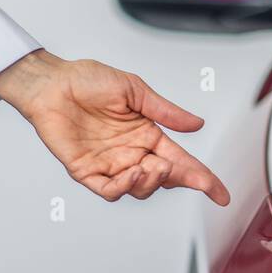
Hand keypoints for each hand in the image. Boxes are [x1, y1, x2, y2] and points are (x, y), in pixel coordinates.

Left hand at [0, 49, 230, 204]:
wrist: (51, 83)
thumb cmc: (87, 80)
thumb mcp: (135, 90)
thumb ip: (166, 111)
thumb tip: (197, 124)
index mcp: (148, 135)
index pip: (181, 161)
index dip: (202, 178)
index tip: (220, 192)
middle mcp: (132, 153)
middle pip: (165, 179)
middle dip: (178, 179)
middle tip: (175, 168)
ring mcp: (111, 165)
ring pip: (140, 189)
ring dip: (151, 182)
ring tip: (152, 166)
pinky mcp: (87, 172)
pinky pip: (110, 190)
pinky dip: (124, 187)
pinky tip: (132, 172)